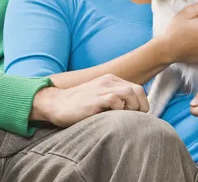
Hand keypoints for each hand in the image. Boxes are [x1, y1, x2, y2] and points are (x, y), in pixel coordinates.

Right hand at [30, 74, 147, 126]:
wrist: (55, 104)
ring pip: (129, 92)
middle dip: (141, 106)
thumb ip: (114, 99)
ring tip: (124, 117)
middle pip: (137, 90)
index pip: (137, 88)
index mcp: (110, 80)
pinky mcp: (95, 98)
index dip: (142, 103)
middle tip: (135, 118)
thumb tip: (132, 112)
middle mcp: (108, 81)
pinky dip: (119, 110)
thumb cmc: (78, 105)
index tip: (138, 115)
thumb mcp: (98, 97)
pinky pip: (115, 100)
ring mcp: (101, 88)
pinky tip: (111, 117)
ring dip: (132, 107)